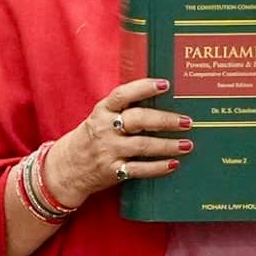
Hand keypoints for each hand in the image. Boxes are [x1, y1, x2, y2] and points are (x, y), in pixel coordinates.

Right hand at [43, 78, 194, 204]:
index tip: (165, 84)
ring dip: (168, 145)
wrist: (67, 167)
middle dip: (165, 120)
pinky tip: (173, 164)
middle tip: (187, 121)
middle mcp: (105, 129)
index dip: (144, 88)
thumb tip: (160, 99)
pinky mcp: (112, 171)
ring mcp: (108, 151)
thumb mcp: (100, 118)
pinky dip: (158, 167)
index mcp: (102, 111)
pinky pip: (139, 169)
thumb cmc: (92, 137)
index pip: (123, 95)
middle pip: (138, 120)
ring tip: (187, 144)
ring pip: (143, 146)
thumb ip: (123, 109)